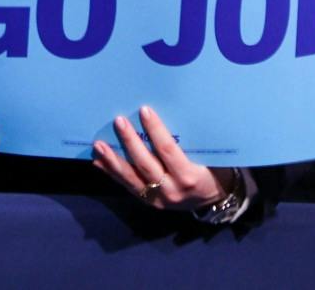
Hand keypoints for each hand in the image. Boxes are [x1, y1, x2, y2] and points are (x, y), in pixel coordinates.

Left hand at [92, 105, 232, 212]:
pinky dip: (112, 173)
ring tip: (98, 144)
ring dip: (113, 160)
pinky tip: (99, 162)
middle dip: (129, 142)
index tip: (144, 111)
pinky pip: (128, 186)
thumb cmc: (214, 171)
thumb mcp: (209, 157)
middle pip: (145, 164)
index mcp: (189, 176)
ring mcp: (158, 199)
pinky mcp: (148, 202)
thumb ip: (190, 142)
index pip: (168, 150)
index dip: (155, 130)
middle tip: (118, 121)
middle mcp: (172, 190)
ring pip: (131, 178)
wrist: (215, 201)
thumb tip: (168, 112)